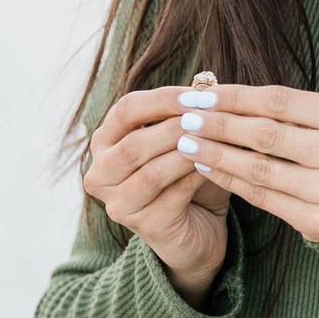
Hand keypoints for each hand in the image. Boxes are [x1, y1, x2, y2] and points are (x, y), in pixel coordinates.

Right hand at [85, 86, 232, 303]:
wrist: (198, 233)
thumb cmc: (188, 180)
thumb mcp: (186, 142)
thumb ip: (189, 116)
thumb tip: (207, 84)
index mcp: (105, 144)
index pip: (125, 110)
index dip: (162, 99)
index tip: (198, 93)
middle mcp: (101, 174)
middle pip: (134, 143)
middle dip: (176, 127)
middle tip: (211, 117)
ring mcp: (118, 203)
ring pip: (151, 171)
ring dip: (188, 153)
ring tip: (218, 141)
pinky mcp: (143, 226)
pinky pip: (172, 195)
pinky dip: (197, 177)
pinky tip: (217, 167)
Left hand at [178, 84, 318, 243]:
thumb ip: (294, 109)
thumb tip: (225, 94)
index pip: (281, 103)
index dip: (236, 97)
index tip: (202, 93)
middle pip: (267, 135)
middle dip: (219, 124)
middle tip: (184, 115)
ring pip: (260, 169)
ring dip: (217, 154)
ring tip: (186, 142)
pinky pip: (263, 198)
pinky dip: (231, 181)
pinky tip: (208, 167)